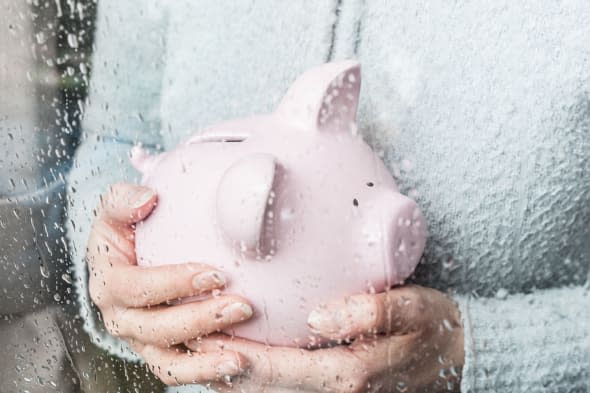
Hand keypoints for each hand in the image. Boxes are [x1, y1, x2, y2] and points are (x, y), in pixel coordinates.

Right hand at [87, 183, 252, 382]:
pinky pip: (181, 372)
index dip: (174, 283)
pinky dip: (206, 373)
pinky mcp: (161, 354)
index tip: (215, 273)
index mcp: (109, 284)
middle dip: (199, 319)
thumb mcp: (116, 210)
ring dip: (205, 361)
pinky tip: (237, 364)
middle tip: (241, 306)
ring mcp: (142, 341)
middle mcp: (122, 318)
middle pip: (157, 329)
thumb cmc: (128, 230)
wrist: (131, 256)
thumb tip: (147, 198)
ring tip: (240, 356)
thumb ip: (123, 199)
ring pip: (168, 362)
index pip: (138, 288)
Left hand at [183, 285, 462, 391]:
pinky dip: (254, 376)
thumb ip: (372, 313)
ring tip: (195, 348)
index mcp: (347, 374)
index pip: (278, 370)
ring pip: (269, 392)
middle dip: (220, 368)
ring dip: (230, 375)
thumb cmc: (433, 327)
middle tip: (182, 341)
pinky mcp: (333, 387)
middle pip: (264, 387)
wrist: (456, 355)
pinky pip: (285, 387)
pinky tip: (234, 357)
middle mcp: (334, 391)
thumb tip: (321, 319)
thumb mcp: (415, 311)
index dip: (236, 356)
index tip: (201, 336)